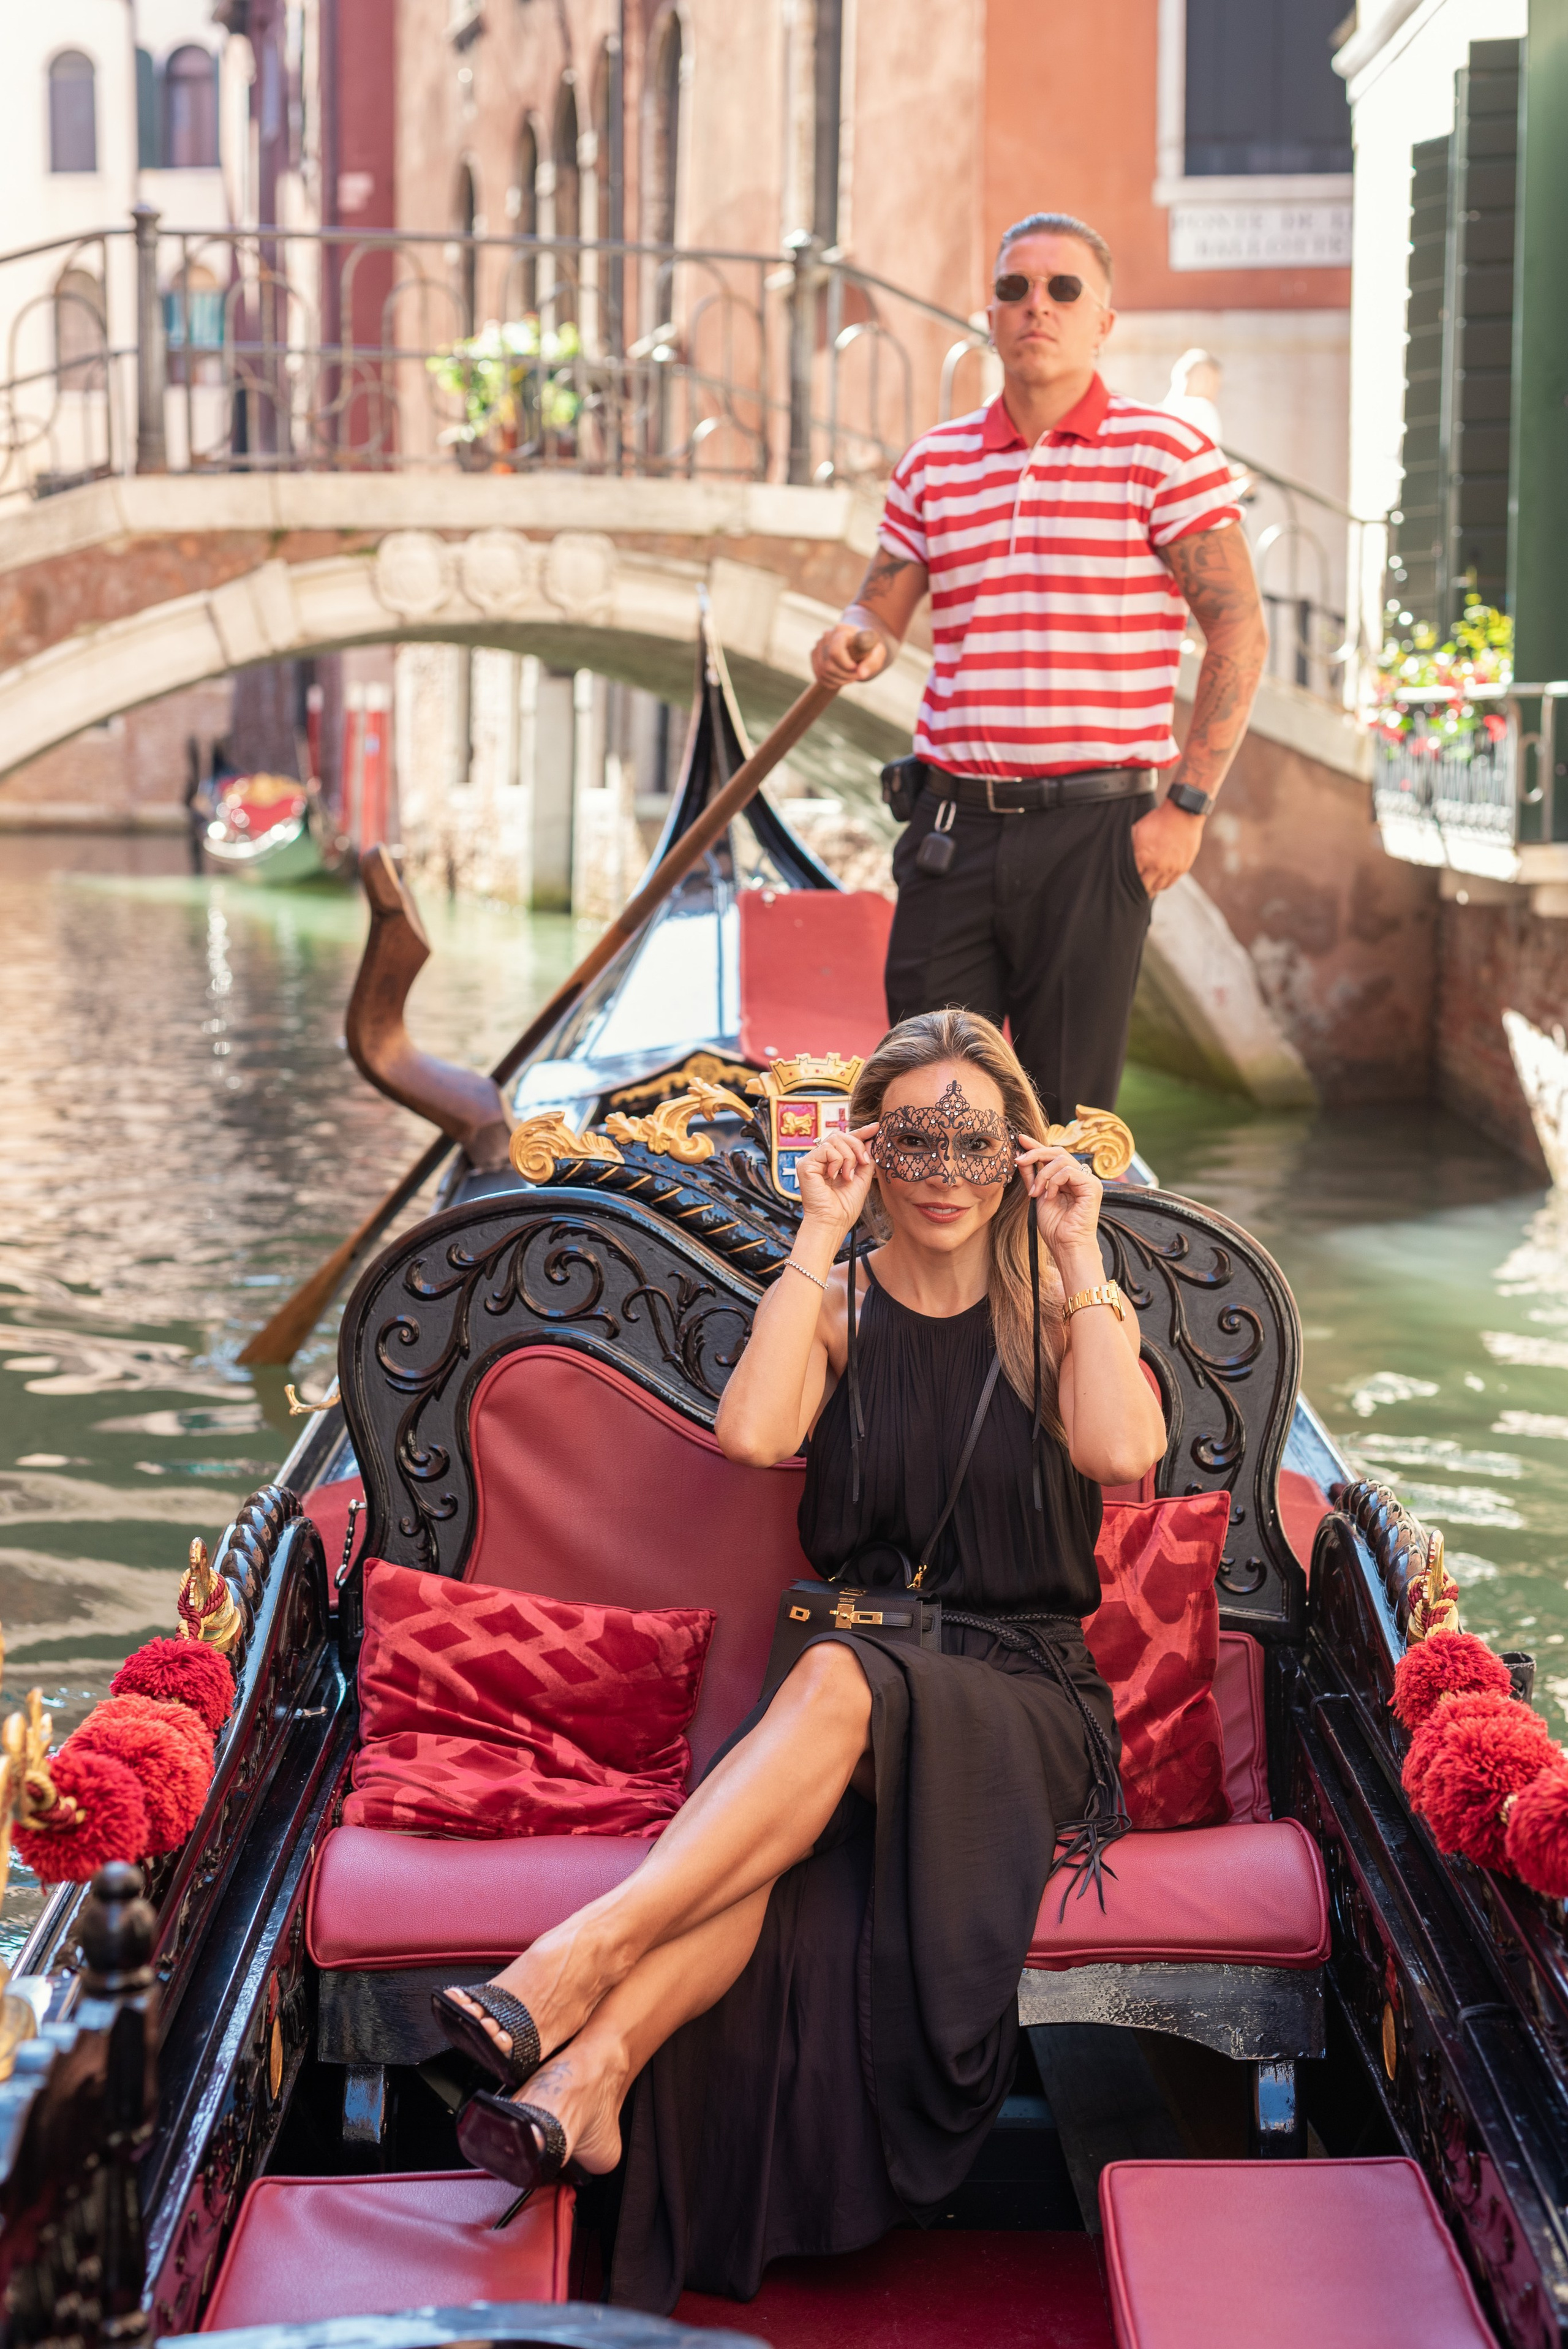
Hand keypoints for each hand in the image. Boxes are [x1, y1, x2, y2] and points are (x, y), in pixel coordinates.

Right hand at [795, 1121, 878, 1237]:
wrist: (834, 1222)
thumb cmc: (845, 1206)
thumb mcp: (863, 1178)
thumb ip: (866, 1158)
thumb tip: (871, 1139)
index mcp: (833, 1161)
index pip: (846, 1139)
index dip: (861, 1132)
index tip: (876, 1127)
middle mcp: (821, 1159)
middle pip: (841, 1135)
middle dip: (857, 1146)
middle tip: (863, 1163)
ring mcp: (812, 1160)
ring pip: (835, 1139)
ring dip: (848, 1157)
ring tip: (847, 1176)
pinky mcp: (805, 1164)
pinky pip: (826, 1149)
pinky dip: (837, 1162)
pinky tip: (834, 1177)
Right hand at [811, 621, 889, 688]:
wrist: (859, 645)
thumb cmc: (869, 649)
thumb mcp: (878, 654)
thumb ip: (872, 663)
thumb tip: (861, 674)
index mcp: (842, 630)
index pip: (835, 651)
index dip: (845, 665)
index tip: (856, 669)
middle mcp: (827, 635)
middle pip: (829, 665)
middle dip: (845, 675)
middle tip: (858, 675)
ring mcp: (819, 645)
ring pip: (824, 672)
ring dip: (840, 680)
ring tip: (852, 676)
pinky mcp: (814, 654)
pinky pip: (820, 675)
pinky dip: (832, 682)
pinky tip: (843, 677)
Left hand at [1014, 1139, 1102, 1276]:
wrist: (1066, 1246)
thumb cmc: (1054, 1227)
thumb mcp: (1037, 1196)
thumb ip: (1032, 1176)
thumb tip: (1021, 1156)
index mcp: (1069, 1178)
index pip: (1053, 1155)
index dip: (1037, 1145)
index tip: (1020, 1139)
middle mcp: (1081, 1177)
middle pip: (1058, 1152)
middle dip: (1036, 1153)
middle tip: (1019, 1160)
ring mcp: (1089, 1180)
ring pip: (1062, 1159)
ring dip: (1043, 1175)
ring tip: (1036, 1193)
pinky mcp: (1092, 1186)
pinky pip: (1069, 1171)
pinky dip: (1054, 1182)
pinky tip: (1049, 1196)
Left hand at [1130, 797, 1203, 895]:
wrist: (1182, 814)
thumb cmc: (1158, 820)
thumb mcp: (1137, 830)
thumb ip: (1130, 846)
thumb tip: (1122, 856)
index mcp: (1142, 857)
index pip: (1131, 878)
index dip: (1128, 881)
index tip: (1125, 882)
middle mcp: (1156, 866)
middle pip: (1144, 887)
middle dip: (1139, 889)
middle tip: (1135, 890)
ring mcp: (1170, 868)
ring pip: (1158, 887)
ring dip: (1151, 888)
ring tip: (1147, 887)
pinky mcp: (1182, 868)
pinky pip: (1170, 883)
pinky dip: (1163, 885)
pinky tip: (1159, 883)